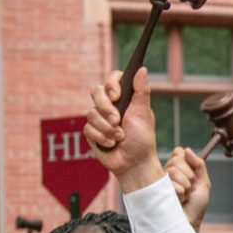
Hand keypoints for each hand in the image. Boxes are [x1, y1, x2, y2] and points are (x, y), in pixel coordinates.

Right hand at [85, 69, 161, 189]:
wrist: (134, 163)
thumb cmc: (142, 139)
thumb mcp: (144, 114)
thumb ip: (141, 91)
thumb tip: (142, 68)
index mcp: (123, 97)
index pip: (112, 79)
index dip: (111, 84)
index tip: (117, 96)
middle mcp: (109, 104)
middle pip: (96, 92)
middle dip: (105, 108)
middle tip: (117, 120)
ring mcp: (99, 117)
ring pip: (91, 113)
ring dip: (107, 128)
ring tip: (120, 137)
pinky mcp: (91, 131)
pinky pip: (88, 128)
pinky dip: (102, 137)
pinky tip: (112, 144)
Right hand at [164, 146, 211, 232]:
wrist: (189, 223)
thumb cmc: (196, 207)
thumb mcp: (203, 184)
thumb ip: (199, 165)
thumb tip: (188, 150)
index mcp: (178, 169)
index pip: (179, 152)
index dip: (187, 161)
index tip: (192, 175)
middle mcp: (167, 173)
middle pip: (177, 160)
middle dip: (189, 176)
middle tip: (190, 189)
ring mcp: (160, 181)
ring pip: (174, 171)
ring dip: (185, 186)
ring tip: (184, 196)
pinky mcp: (156, 189)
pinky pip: (171, 183)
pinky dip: (180, 193)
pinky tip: (179, 201)